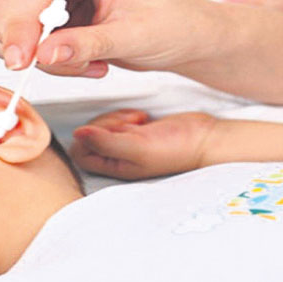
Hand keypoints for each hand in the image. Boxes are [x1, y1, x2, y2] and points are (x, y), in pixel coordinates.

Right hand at [0, 0, 223, 76]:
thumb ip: (86, 44)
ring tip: (78, 62)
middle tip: (63, 66)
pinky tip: (67, 58)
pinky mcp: (37, 2)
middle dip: (24, 43)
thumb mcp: (134, 38)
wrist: (178, 31)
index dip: (20, 25)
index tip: (20, 63)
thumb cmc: (167, 23)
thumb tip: (43, 53)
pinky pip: (7, 32)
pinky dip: (29, 55)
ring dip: (30, 52)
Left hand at [69, 109, 216, 179]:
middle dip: (106, 124)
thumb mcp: (137, 147)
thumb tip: (77, 134)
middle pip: (89, 136)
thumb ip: (105, 142)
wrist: (205, 138)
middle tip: (127, 125)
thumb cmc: (177, 149)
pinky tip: (142, 119)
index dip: (91, 137)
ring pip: (101, 126)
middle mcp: (116, 157)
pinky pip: (116, 119)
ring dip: (116, 118)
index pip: (80, 152)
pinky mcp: (135, 131)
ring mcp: (125, 144)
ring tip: (137, 122)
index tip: (111, 130)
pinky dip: (126, 114)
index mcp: (113, 167)